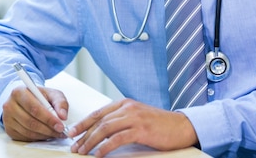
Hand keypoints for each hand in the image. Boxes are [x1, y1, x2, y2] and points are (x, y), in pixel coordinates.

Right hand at [2, 86, 68, 140]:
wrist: (25, 99)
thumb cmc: (38, 96)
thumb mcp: (51, 94)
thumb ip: (60, 102)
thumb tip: (63, 116)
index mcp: (19, 92)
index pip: (34, 108)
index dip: (49, 119)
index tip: (60, 125)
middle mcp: (10, 105)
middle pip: (30, 122)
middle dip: (48, 129)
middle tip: (60, 132)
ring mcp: (7, 118)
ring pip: (28, 132)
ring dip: (44, 135)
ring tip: (55, 133)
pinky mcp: (9, 129)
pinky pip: (25, 137)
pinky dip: (37, 138)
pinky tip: (45, 134)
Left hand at [68, 98, 198, 156]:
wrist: (182, 126)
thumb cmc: (160, 124)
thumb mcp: (137, 117)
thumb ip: (120, 120)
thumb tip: (100, 131)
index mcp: (124, 103)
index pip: (98, 113)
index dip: (83, 123)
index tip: (72, 133)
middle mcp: (127, 107)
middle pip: (99, 121)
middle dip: (83, 135)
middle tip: (74, 146)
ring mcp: (134, 117)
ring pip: (105, 129)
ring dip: (91, 142)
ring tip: (82, 152)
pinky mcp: (141, 129)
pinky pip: (117, 138)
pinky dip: (105, 147)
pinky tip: (98, 154)